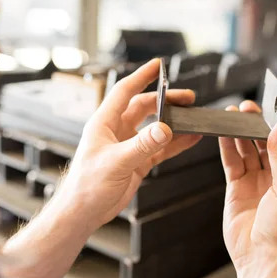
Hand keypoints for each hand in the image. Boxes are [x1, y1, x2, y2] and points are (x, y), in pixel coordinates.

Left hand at [51, 59, 201, 230]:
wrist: (83, 212)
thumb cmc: (87, 186)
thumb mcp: (116, 162)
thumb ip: (142, 145)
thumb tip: (165, 129)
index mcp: (104, 123)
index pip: (124, 92)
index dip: (141, 76)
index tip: (158, 65)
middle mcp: (116, 131)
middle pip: (145, 107)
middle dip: (166, 101)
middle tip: (187, 98)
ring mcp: (127, 147)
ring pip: (155, 128)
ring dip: (173, 123)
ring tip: (193, 118)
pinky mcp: (136, 163)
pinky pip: (159, 149)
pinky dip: (175, 145)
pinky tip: (190, 140)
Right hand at [219, 101, 276, 273]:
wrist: (262, 259)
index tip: (270, 106)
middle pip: (265, 142)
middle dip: (256, 124)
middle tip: (246, 108)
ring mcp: (256, 183)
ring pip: (247, 150)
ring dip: (240, 134)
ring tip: (231, 116)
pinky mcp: (237, 190)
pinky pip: (232, 163)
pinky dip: (227, 148)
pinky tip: (223, 135)